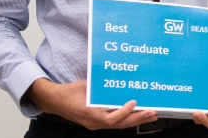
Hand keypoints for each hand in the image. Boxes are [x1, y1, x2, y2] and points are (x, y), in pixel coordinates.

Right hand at [27, 79, 156, 129]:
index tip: (133, 103)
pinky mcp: (97, 122)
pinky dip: (127, 119)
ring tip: (150, 115)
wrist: (54, 100)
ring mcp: (95, 124)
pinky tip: (137, 115)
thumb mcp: (85, 87)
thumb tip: (118, 80)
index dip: (123, 112)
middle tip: (152, 113)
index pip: (110, 119)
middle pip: (119, 125)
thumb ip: (101, 88)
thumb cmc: (67, 93)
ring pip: (119, 125)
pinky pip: (115, 123)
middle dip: (137, 119)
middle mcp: (94, 123)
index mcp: (90, 115)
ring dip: (136, 120)